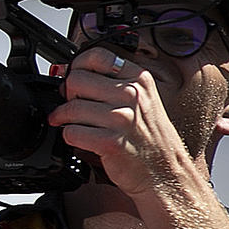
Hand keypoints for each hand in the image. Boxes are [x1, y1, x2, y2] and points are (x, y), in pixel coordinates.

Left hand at [48, 45, 197, 200]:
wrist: (166, 172)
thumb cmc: (148, 138)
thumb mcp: (139, 100)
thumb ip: (108, 82)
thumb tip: (63, 70)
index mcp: (139, 79)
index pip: (96, 56)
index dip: (77, 66)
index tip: (74, 78)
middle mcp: (133, 95)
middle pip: (76, 80)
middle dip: (68, 94)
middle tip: (73, 106)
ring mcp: (123, 119)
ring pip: (70, 107)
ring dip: (63, 118)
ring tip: (72, 124)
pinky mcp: (111, 142)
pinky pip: (71, 132)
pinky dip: (69, 137)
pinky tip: (81, 139)